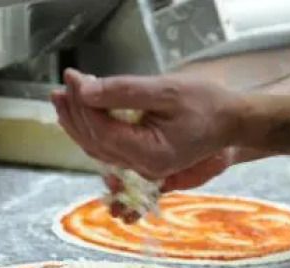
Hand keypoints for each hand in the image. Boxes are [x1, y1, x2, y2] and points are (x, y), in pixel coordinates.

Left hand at [50, 69, 241, 183]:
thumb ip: (123, 92)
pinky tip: (83, 116)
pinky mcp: (143, 160)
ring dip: (78, 124)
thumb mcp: (165, 91)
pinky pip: (109, 149)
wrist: (230, 122)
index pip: (102, 131)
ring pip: (98, 148)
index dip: (82, 104)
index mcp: (150, 154)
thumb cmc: (206, 104)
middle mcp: (143, 167)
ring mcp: (143, 168)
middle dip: (75, 114)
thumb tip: (84, 91)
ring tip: (63, 100)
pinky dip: (93, 132)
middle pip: (95, 142)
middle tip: (59, 89)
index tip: (73, 77)